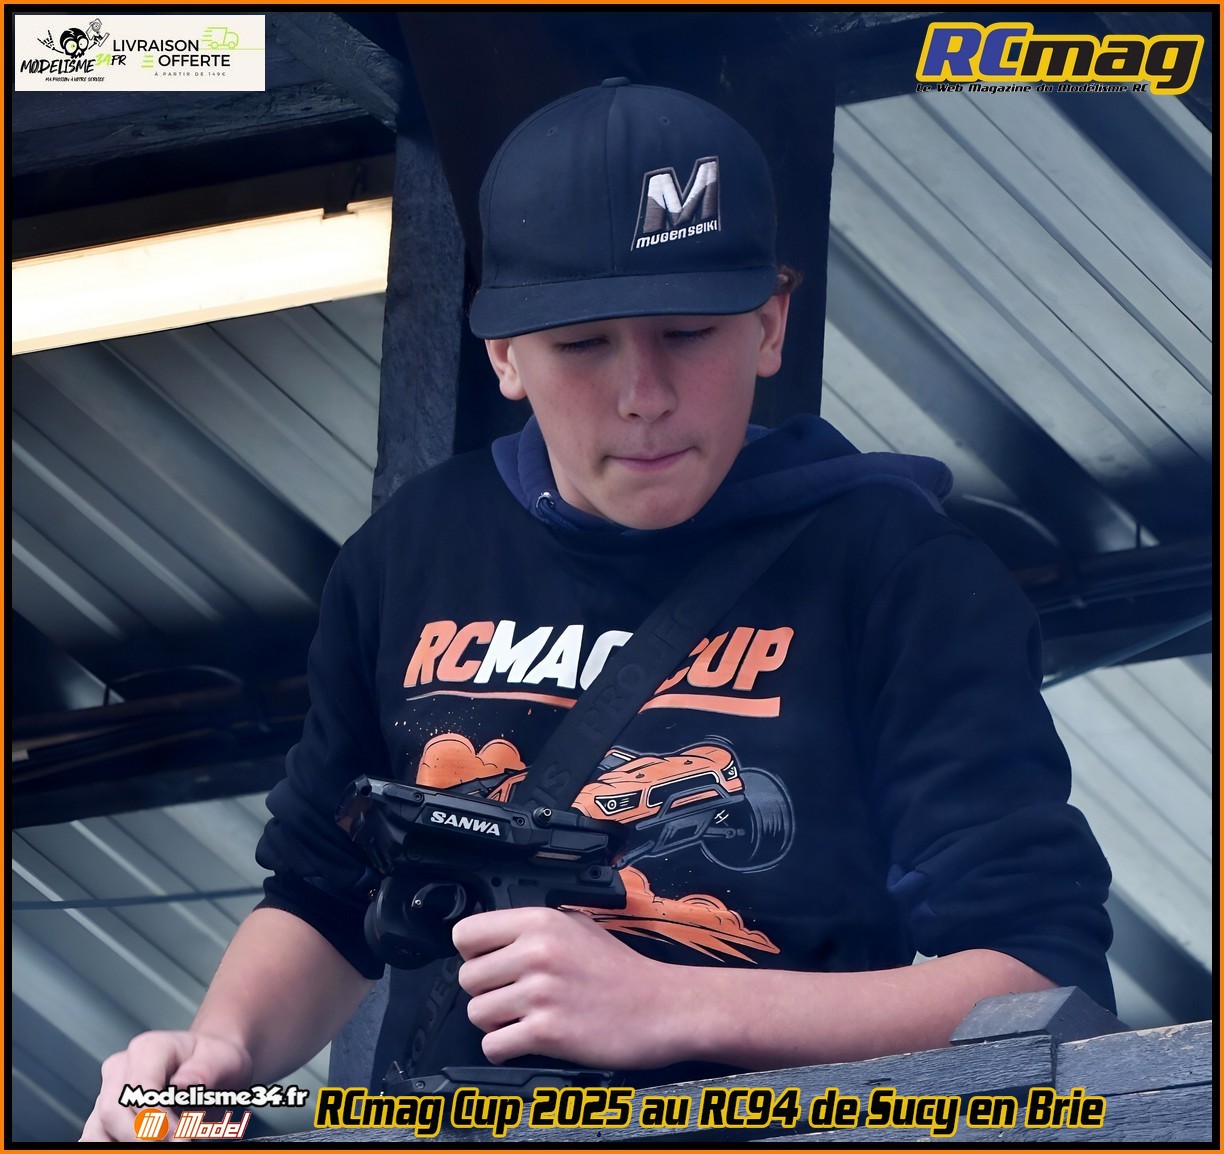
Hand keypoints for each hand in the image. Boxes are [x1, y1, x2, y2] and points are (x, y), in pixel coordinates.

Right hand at [80, 1031, 251, 1141]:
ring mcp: (107, 1093)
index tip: (182, 1137)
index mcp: (148, 1048)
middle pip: (112, 1111)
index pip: (140, 1089)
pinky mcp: (104, 1118)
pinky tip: (142, 1147)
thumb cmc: (214, 1061)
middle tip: (178, 1145)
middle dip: (142, 1137)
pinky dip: (113, 1148)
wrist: (210, 1067)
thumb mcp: (223, 1058)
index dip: (157, 1119)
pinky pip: (96, 1139)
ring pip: (96, 1130)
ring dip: (124, 1145)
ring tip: (162, 1146)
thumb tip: (184, 1083)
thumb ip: (206, 1069)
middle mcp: (120, 1069)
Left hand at [454, 907, 684, 1069]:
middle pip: (467, 978)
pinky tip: (525, 1040)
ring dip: (495, 1022)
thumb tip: (497, 935)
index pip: (466, 933)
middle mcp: (536, 953)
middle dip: (486, 992)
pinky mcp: (547, 1032)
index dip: (473, 952)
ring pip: (476, 1014)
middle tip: (512, 997)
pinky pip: (493, 1046)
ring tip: (523, 1018)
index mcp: (540, 922)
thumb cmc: (623, 970)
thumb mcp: (579, 925)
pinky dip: (504, 1049)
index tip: (489, 963)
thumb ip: (536, 927)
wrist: (662, 1006)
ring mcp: (540, 993)